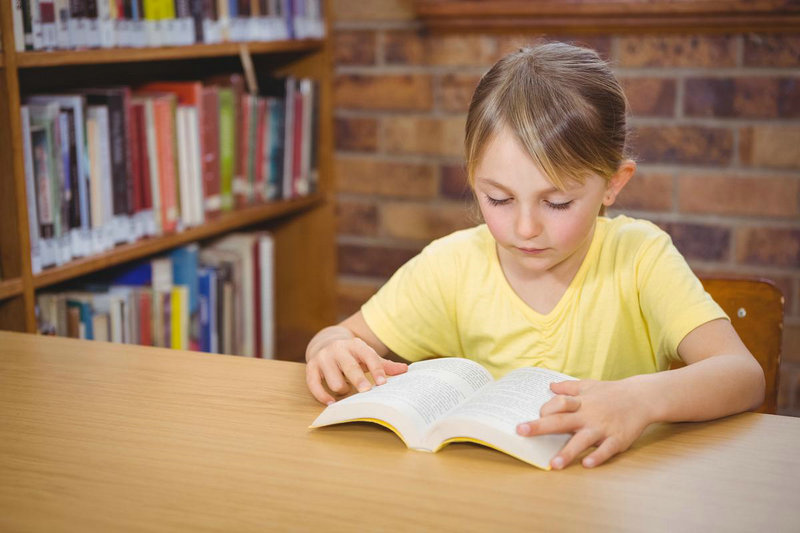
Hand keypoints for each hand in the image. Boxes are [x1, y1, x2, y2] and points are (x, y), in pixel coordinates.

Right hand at [306, 337, 407, 404]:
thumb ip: (384, 365)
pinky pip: (314, 385)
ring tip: (347, 389)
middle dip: (358, 380)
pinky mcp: (311, 367)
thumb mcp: (367, 356)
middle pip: (350, 367)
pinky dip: (322, 396)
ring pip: (334, 381)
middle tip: (366, 391)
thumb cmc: (352, 355)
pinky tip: (331, 402)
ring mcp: (323, 357)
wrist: (326, 343)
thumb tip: (405, 370)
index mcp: (355, 345)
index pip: (369, 357)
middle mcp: (338, 349)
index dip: (377, 371)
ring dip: (343, 390)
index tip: (383, 384)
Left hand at [516, 379, 653, 468]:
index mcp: (580, 402)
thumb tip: (549, 385)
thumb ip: (568, 387)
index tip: (535, 415)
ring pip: (582, 441)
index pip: (558, 403)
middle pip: (561, 421)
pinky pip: (606, 450)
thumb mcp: (589, 385)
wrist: (641, 397)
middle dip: (540, 427)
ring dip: (568, 452)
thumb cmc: (611, 392)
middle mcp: (588, 415)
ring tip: (553, 464)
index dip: (545, 409)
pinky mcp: (617, 439)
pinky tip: (586, 464)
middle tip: (521, 431)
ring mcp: (602, 428)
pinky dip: (597, 457)